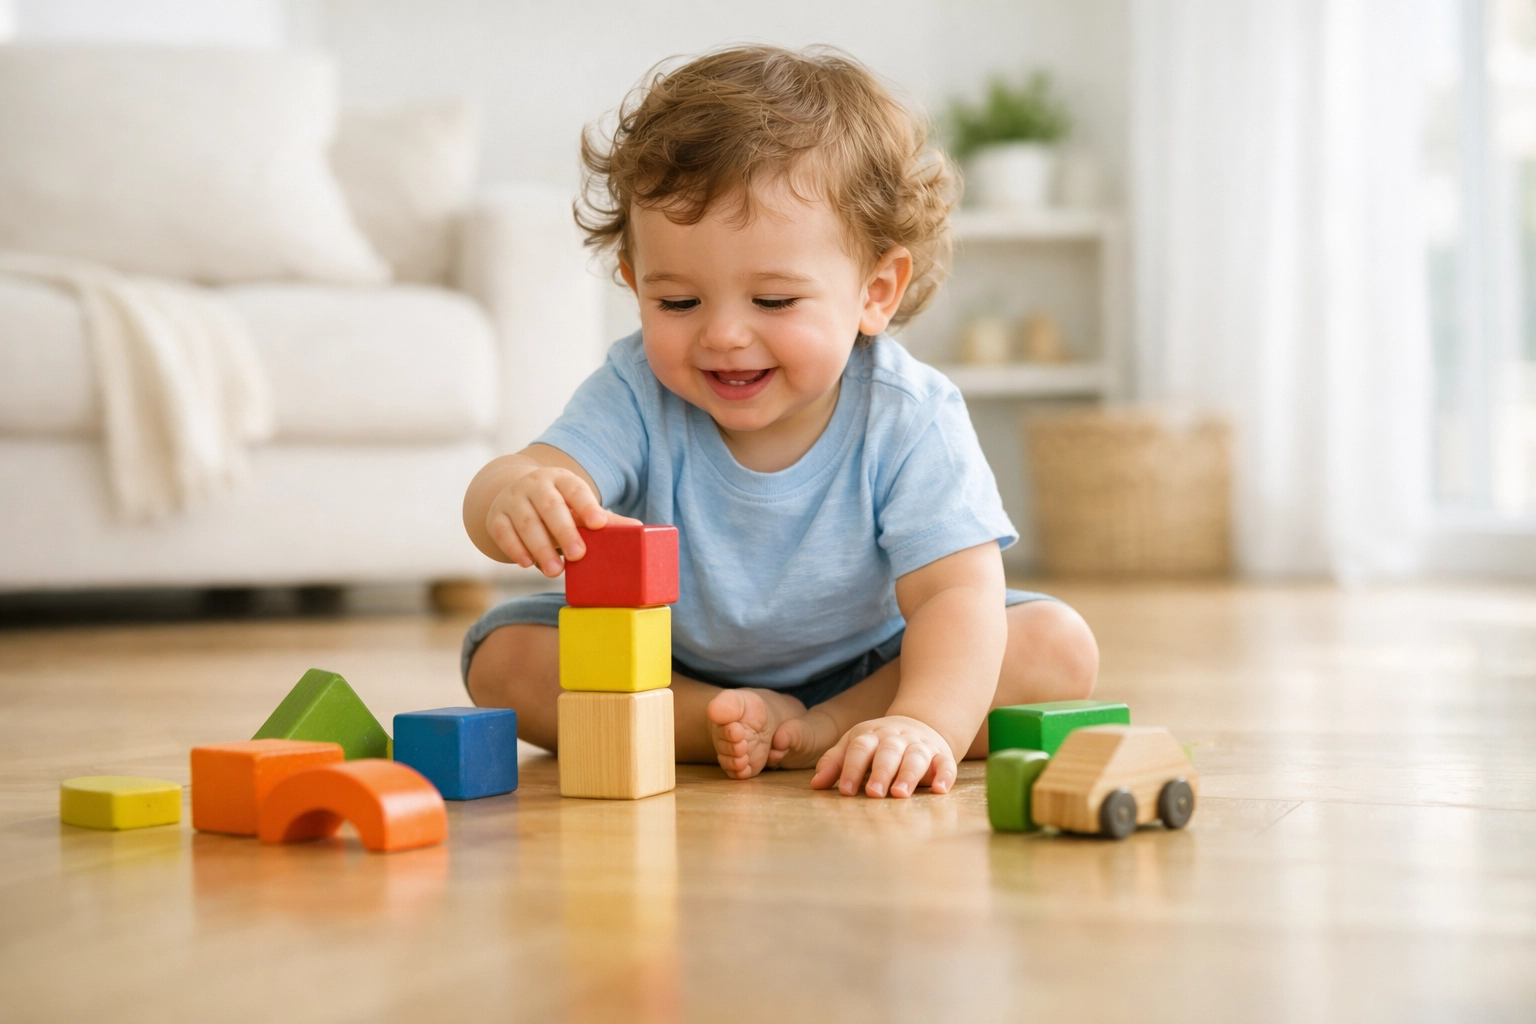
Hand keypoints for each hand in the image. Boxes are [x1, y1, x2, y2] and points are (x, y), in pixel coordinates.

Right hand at [484, 465, 639, 576]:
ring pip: (526, 522)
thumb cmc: (557, 506)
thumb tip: (639, 531)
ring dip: (540, 548)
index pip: (575, 489)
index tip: (599, 524)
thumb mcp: (578, 507)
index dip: (587, 505)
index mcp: (561, 479)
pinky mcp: (496, 517)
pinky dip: (514, 549)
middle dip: (564, 531)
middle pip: (550, 506)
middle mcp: (535, 485)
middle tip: (579, 555)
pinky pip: (503, 532)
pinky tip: (527, 564)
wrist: (515, 494)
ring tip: (555, 571)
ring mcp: (513, 500)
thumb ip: (604, 519)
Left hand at [810, 715, 956, 798]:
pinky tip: (939, 789)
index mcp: (871, 736)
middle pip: (888, 752)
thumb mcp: (854, 746)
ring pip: (915, 757)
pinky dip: (944, 776)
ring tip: (900, 794)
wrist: (919, 725)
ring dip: (908, 775)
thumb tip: (816, 785)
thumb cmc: (878, 744)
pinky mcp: (941, 756)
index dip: (852, 768)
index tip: (846, 791)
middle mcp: (896, 739)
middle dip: (880, 772)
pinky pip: (946, 764)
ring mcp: (920, 746)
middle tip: (874, 793)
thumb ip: (835, 763)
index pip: (860, 748)